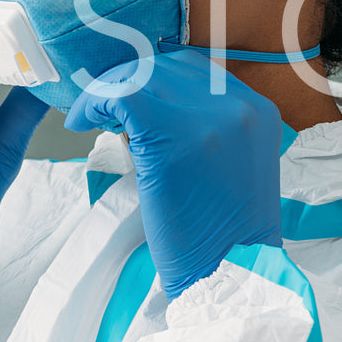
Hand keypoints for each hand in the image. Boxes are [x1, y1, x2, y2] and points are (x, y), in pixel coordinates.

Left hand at [65, 49, 282, 298]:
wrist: (229, 273)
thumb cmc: (222, 231)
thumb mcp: (228, 164)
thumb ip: (201, 127)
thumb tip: (141, 106)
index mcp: (257, 111)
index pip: (194, 71)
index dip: (154, 80)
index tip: (128, 101)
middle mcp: (237, 106)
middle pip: (166, 67)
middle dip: (130, 83)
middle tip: (105, 108)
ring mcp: (206, 120)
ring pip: (141, 77)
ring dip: (110, 94)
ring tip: (94, 116)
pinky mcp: (170, 138)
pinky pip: (120, 97)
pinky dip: (94, 104)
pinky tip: (83, 122)